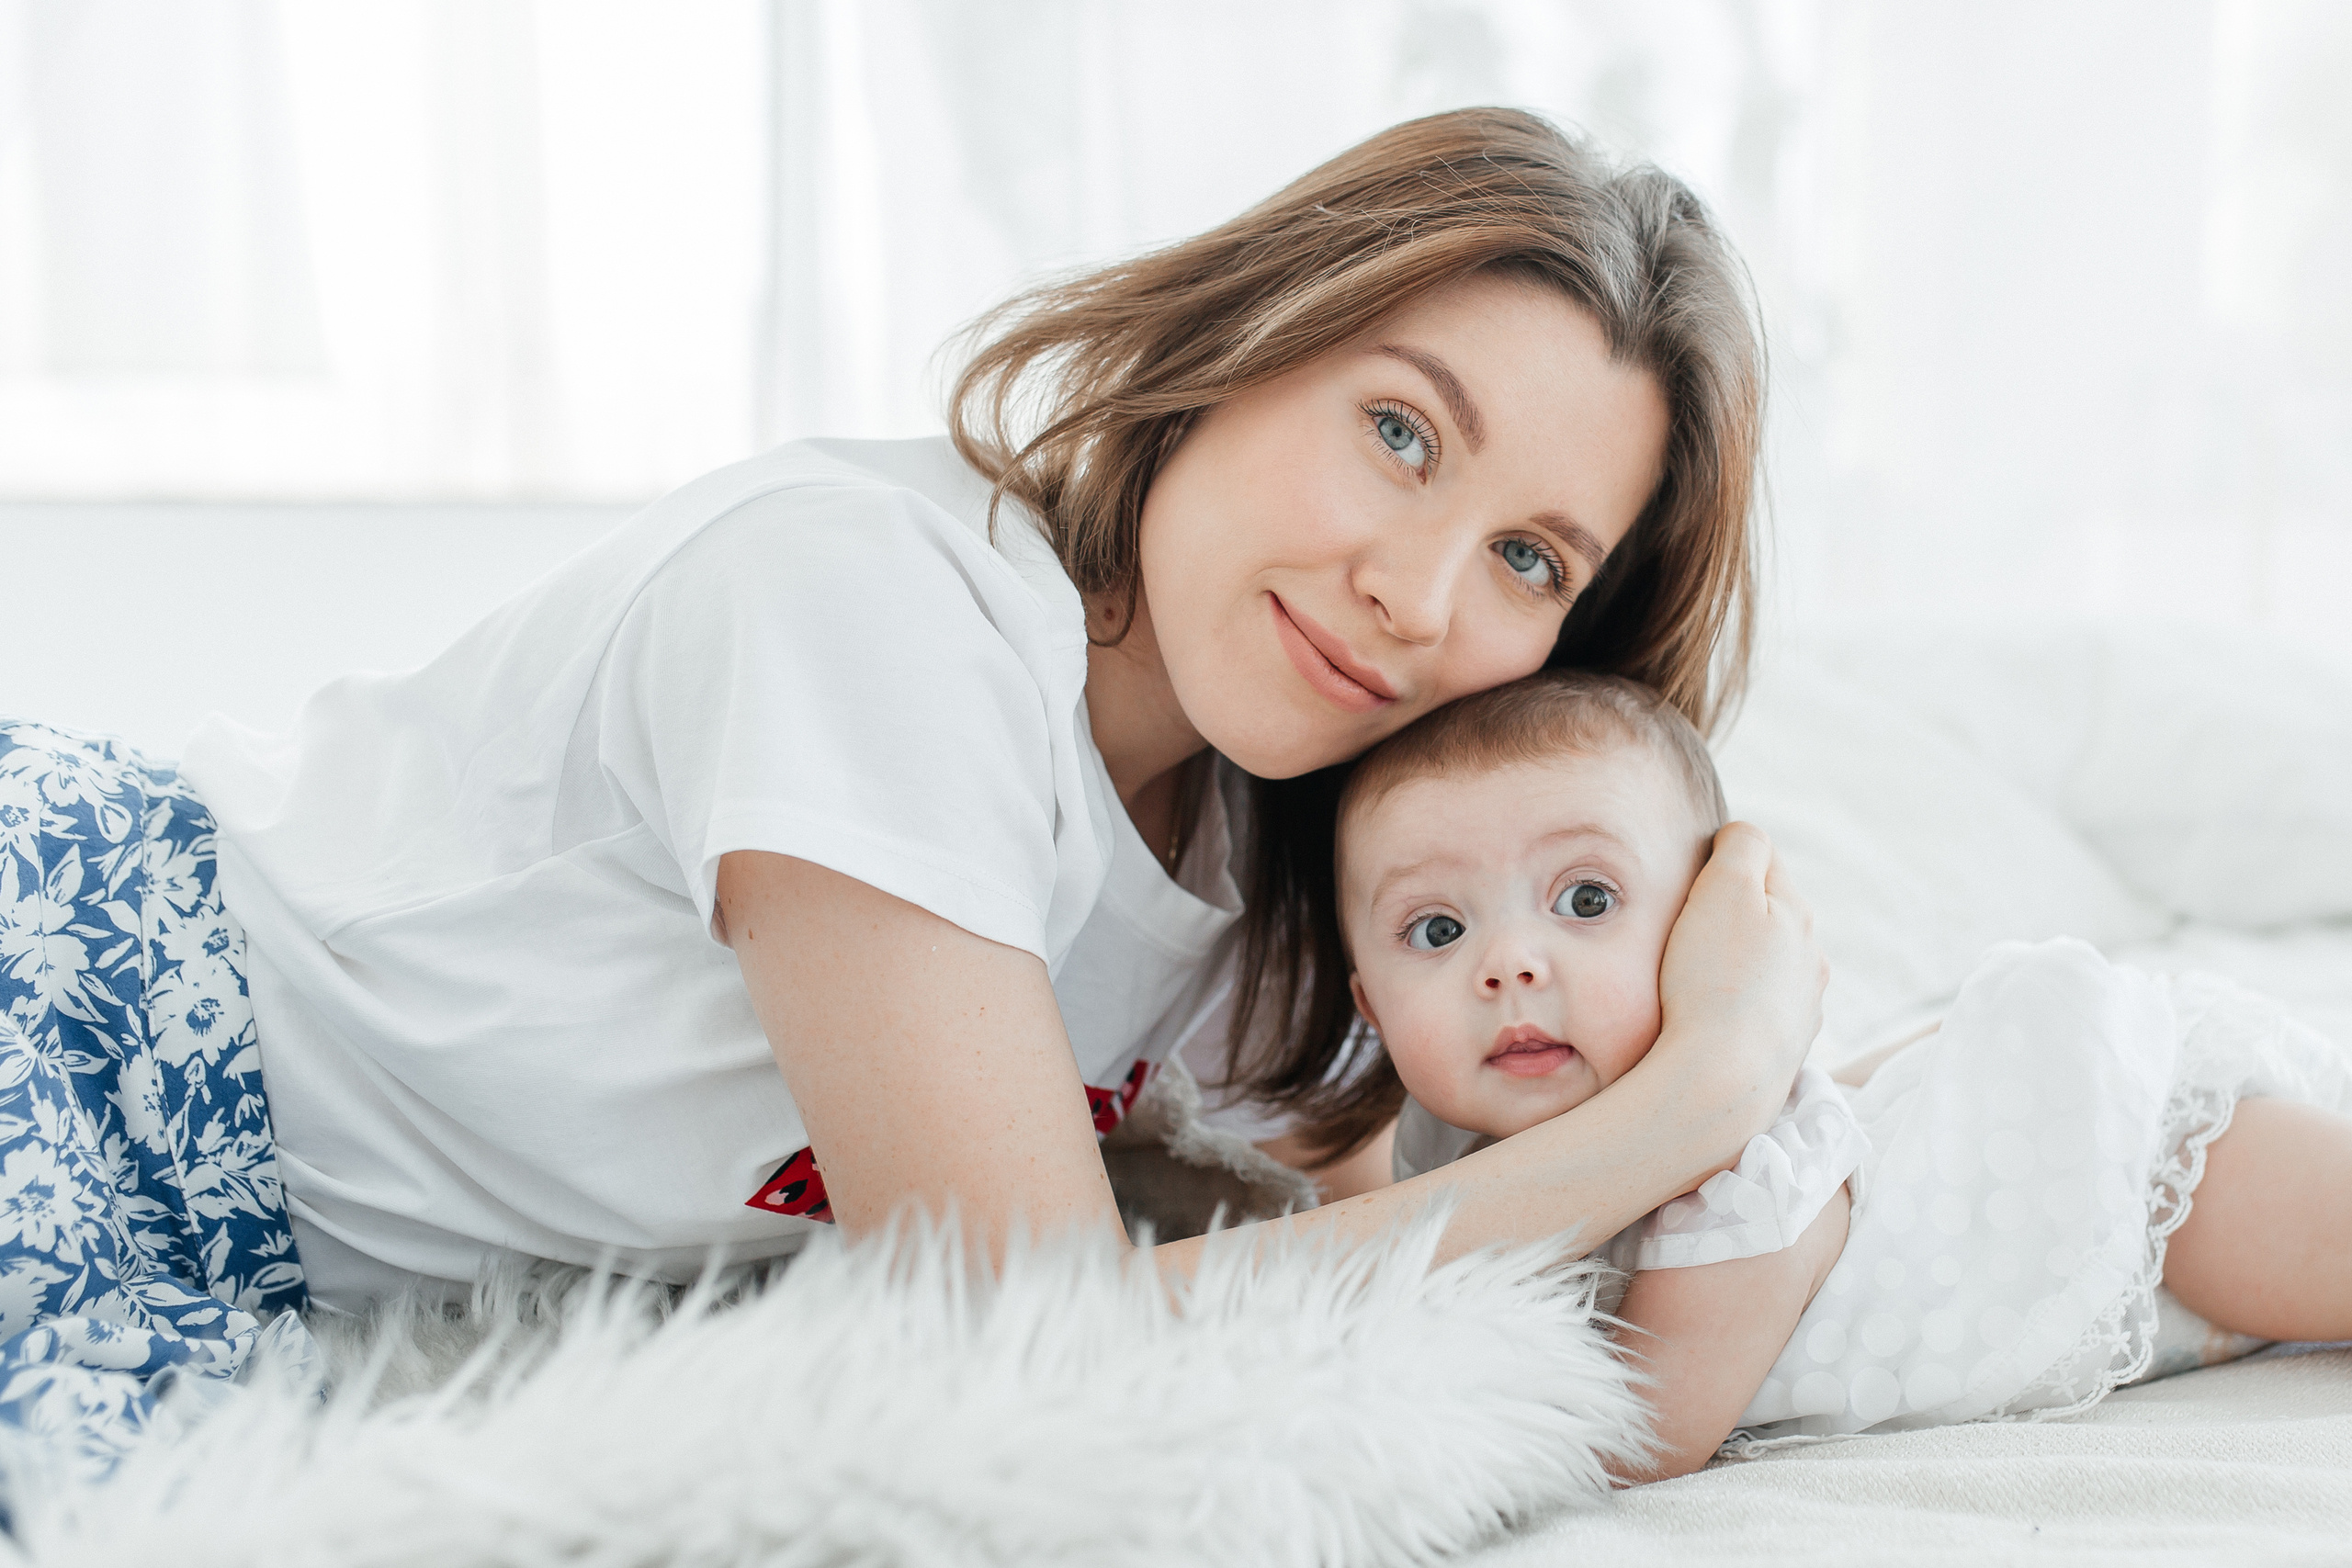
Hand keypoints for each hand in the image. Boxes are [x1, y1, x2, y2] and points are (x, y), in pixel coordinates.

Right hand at [1653, 822, 1825, 1145]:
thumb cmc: (1713, 979)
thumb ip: (1741, 845)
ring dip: (1735, 963)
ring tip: (1694, 981)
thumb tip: (1744, 836)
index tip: (1687, 890)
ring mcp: (1802, 1006)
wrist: (1720, 1079)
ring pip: (1764, 963)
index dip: (1719, 864)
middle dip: (1729, 915)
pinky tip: (1709, 1019)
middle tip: (1683, 934)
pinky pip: (1759, 1009)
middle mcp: (1811, 958)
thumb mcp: (1723, 888)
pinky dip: (1737, 1006)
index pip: (1761, 858)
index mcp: (1797, 913)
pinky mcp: (1786, 1047)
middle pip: (1766, 913)